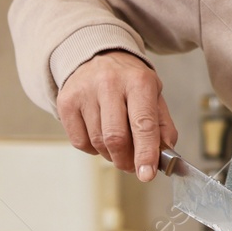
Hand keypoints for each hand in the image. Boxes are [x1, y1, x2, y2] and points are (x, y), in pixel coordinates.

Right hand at [56, 50, 177, 180]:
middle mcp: (110, 84)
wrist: (98, 56)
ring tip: (118, 146)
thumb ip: (162, 126)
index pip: (143, 124)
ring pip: (97, 142)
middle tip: (133, 166)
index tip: (147, 174)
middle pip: (116, 138)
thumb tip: (165, 154)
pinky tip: (99, 135)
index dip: (146, 153)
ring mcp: (85, 92)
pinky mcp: (66, 102)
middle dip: (126, 161)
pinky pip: (79, 142)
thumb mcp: (154, 95)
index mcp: (138, 81)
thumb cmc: (130, 82)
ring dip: (110, 155)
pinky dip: (92, 149)